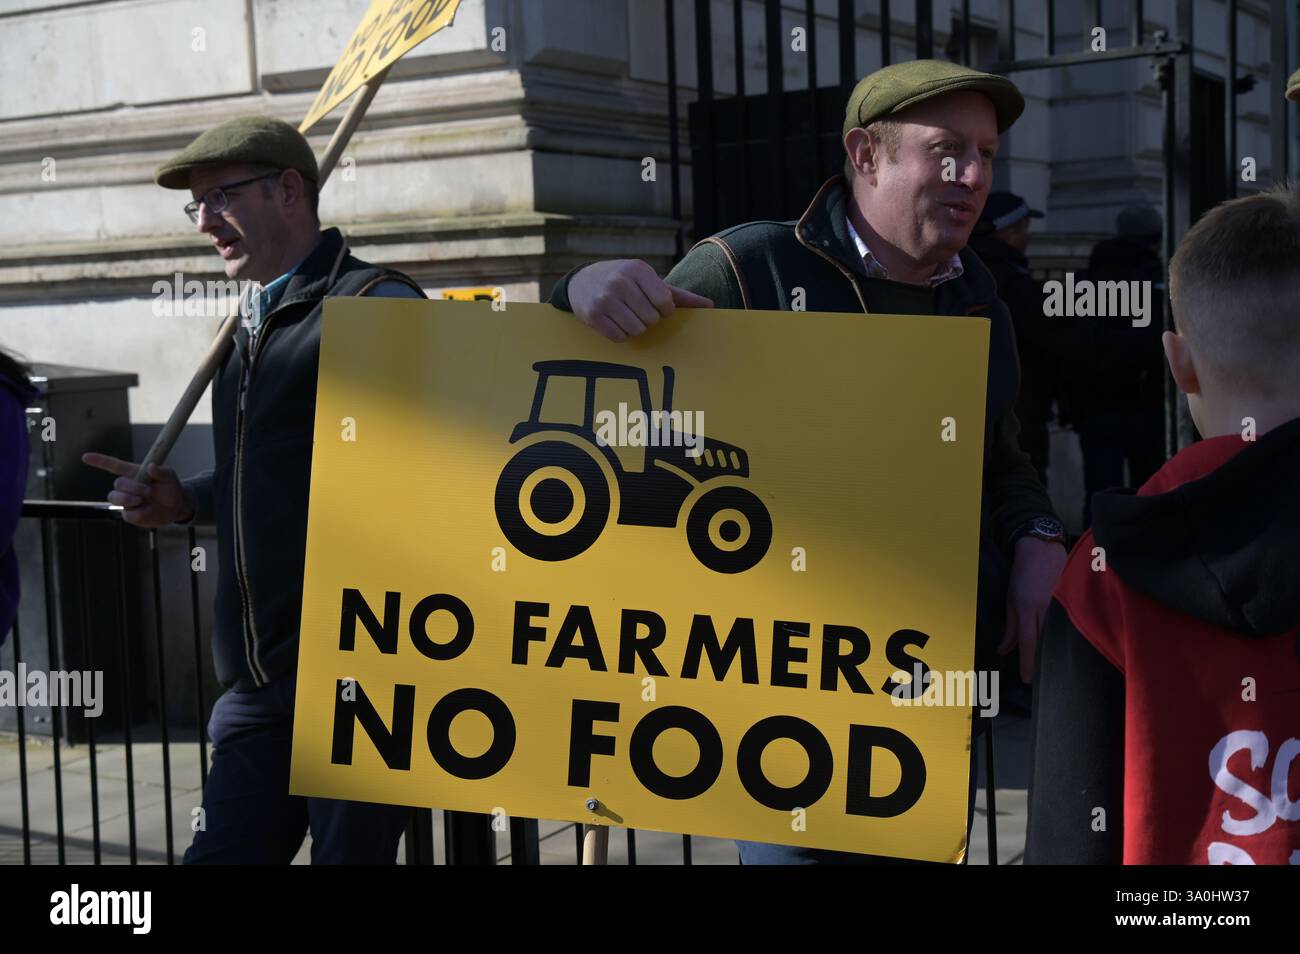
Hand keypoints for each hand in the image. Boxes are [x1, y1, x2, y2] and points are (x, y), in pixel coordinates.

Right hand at [82, 452, 194, 527]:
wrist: (177, 507)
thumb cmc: (171, 487)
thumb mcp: (170, 477)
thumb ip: (162, 471)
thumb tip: (151, 467)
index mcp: (134, 473)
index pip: (113, 465)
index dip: (99, 461)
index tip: (85, 457)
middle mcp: (127, 487)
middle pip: (117, 484)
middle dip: (133, 488)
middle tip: (149, 491)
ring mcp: (127, 501)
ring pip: (115, 499)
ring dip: (129, 499)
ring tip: (143, 500)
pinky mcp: (130, 515)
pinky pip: (127, 515)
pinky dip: (139, 513)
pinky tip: (148, 510)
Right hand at [568, 259, 712, 340]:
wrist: (582, 281)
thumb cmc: (623, 281)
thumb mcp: (648, 281)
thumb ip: (678, 295)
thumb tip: (710, 306)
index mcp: (638, 269)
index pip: (665, 302)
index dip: (664, 310)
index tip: (655, 305)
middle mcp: (620, 281)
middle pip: (651, 319)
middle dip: (648, 320)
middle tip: (638, 310)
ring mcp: (605, 298)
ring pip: (636, 330)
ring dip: (635, 328)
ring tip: (626, 316)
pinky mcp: (593, 315)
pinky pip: (619, 337)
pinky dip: (621, 334)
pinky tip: (615, 322)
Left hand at [999, 535, 1068, 682]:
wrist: (1043, 549)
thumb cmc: (1023, 574)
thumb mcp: (1011, 599)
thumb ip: (1010, 627)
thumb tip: (1003, 650)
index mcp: (1028, 608)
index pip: (1028, 641)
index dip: (1028, 662)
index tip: (1027, 679)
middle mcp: (1045, 608)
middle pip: (1045, 641)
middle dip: (1042, 662)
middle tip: (1041, 680)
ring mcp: (1060, 604)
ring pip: (1057, 634)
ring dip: (1053, 651)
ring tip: (1052, 669)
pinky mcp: (1072, 600)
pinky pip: (1067, 623)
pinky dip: (1064, 636)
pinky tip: (1064, 648)